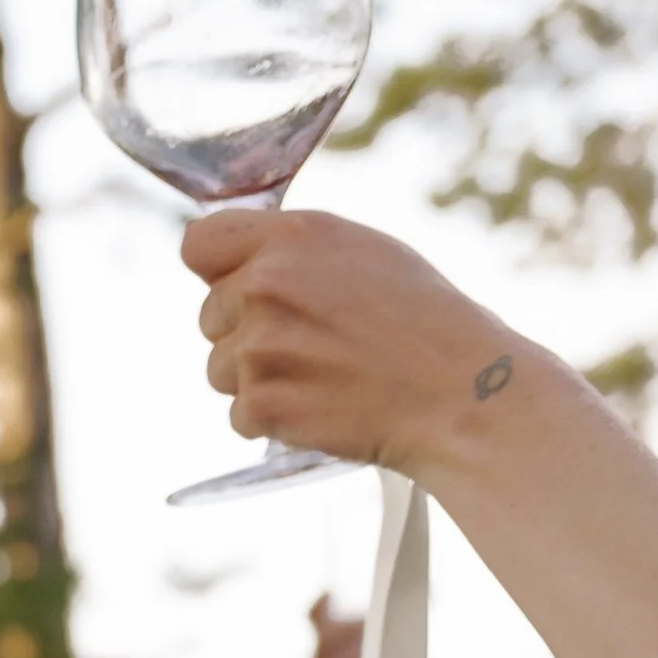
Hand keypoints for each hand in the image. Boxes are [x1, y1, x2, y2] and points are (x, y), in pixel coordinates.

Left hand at [185, 210, 521, 482]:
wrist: (458, 392)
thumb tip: (239, 261)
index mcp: (293, 236)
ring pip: (219, 369)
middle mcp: (267, 284)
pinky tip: (320, 407)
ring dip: (257, 380)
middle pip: (208, 315)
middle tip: (310, 345)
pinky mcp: (263, 404)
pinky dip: (272, 421)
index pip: (198, 244)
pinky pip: (239, 415)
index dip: (217, 270)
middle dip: (245, 332)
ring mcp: (260, 347)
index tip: (238, 287)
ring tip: (321, 377)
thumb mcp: (363, 251)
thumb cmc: (422, 322)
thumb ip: (292, 250)